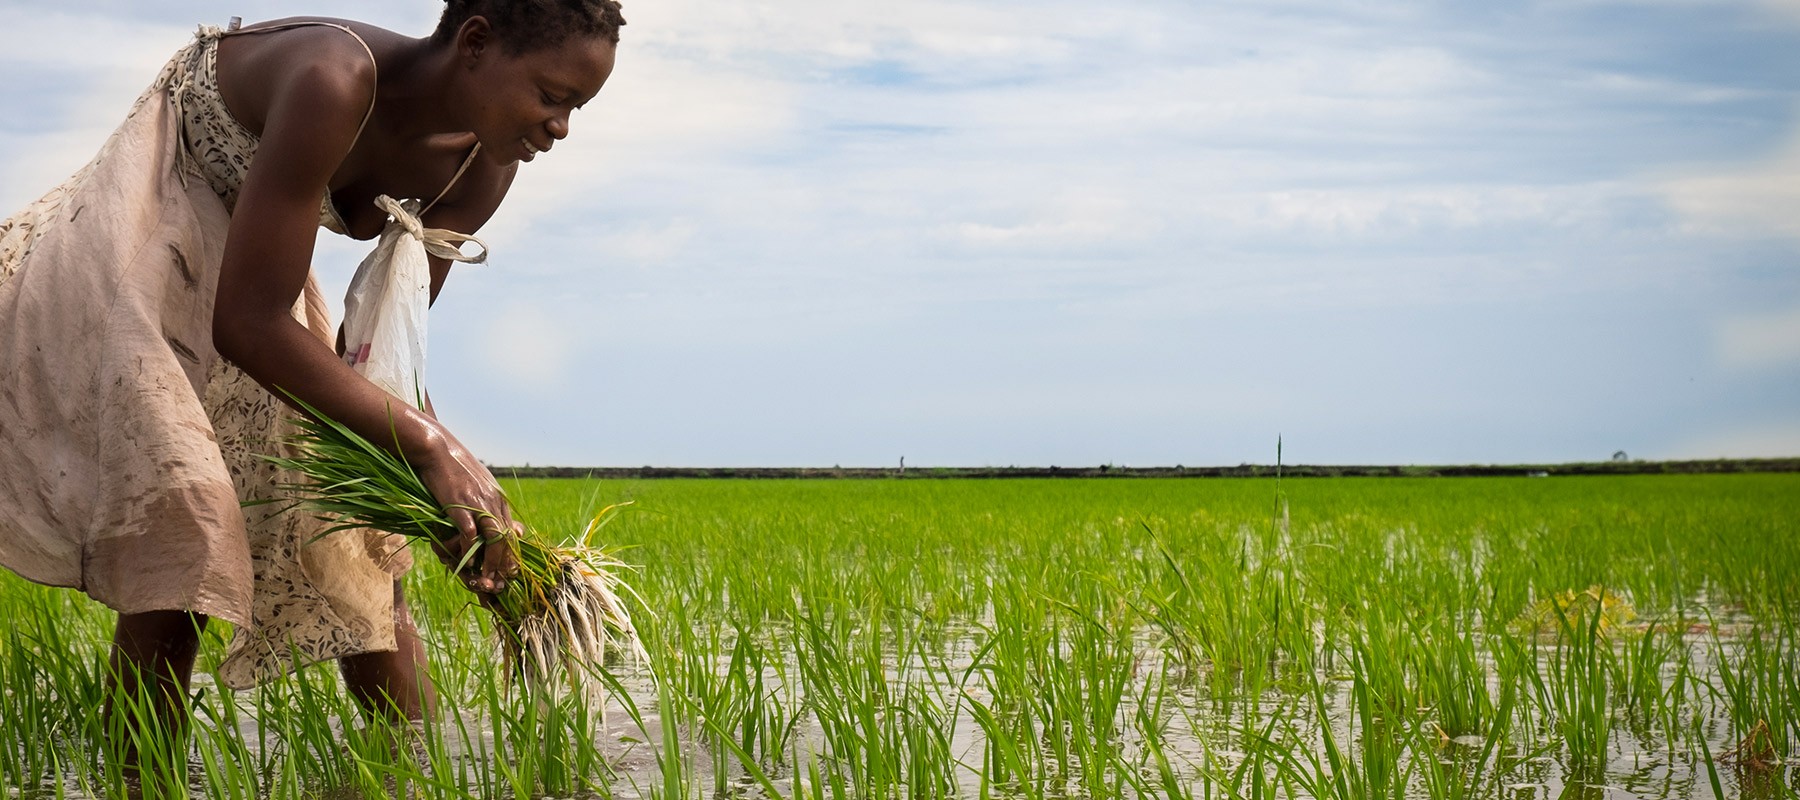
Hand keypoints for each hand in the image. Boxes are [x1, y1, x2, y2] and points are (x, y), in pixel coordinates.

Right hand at [411, 421, 521, 594]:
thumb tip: (515, 527)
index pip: (513, 533)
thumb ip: (496, 507)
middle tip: (500, 584)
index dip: (511, 556)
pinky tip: (465, 563)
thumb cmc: (455, 469)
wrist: (436, 449)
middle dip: (504, 565)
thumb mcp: (482, 486)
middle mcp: (494, 502)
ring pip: (495, 539)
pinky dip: (469, 550)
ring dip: (492, 563)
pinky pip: (470, 534)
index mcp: (499, 500)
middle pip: (508, 539)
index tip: (508, 574)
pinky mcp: (460, 505)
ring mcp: (479, 503)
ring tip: (486, 579)